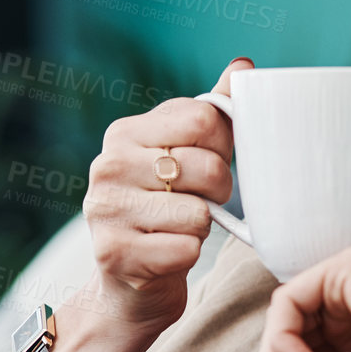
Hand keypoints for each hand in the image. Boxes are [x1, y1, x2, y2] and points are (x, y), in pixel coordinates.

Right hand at [80, 56, 252, 331]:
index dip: (222, 145)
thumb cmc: (167, 210)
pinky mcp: (116, 255)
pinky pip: (187, 249)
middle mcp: (107, 166)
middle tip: (200, 202)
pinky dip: (189, 255)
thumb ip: (213, 111)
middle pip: (207, 166)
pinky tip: (168, 254)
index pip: (202, 118)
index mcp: (124, 133)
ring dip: (204, 227)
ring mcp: (106, 211)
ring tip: (179, 229)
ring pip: (200, 212)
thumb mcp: (186, 155)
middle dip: (220, 190)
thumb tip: (244, 66)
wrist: (129, 285)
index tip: (208, 162)